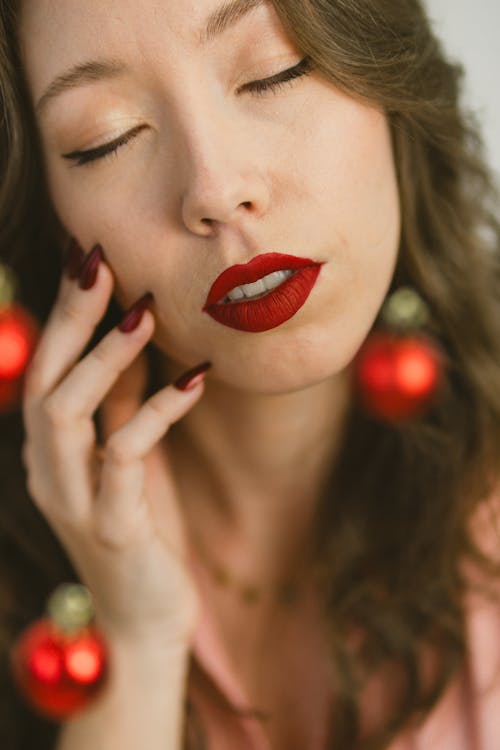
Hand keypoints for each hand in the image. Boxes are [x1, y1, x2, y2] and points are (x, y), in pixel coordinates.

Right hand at [22, 245, 207, 648]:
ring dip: (106, 357)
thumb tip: (133, 338)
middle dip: (72, 317)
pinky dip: (157, 411)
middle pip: (46, 379)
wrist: (146, 621)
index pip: (46, 369)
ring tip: (145, 310)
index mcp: (49, 452)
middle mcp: (48, 471)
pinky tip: (195, 379)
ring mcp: (72, 500)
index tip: (86, 258)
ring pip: (67, 412)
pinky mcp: (111, 526)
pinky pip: (126, 455)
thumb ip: (121, 404)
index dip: (62, 312)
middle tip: (100, 262)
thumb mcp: (127, 458)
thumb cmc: (139, 529)